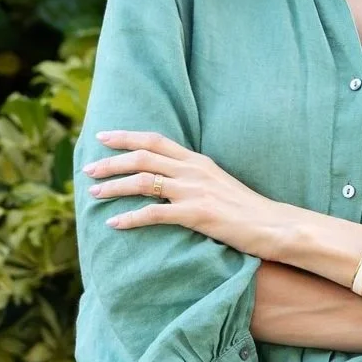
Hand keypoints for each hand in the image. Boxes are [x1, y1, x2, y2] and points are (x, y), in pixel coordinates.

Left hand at [82, 130, 290, 259]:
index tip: (102, 137)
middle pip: (143, 156)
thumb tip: (169, 179)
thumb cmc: (246, 210)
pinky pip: (155, 214)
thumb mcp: (219, 184)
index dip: (126, 136)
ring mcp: (195, 191)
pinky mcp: (197, 214)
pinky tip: (114, 224)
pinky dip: (130, 218)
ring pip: (144, 181)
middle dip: (111, 161)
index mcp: (198, 161)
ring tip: (94, 194)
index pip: (155, 140)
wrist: (274, 225)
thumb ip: (194, 178)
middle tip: (87, 169)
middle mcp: (194, 170)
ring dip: (114, 187)